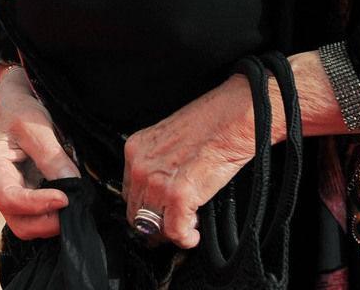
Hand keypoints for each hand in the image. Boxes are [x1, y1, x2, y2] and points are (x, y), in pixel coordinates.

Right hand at [0, 67, 79, 238]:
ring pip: (28, 226)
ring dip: (51, 222)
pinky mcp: (22, 198)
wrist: (15, 108)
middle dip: (47, 221)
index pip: (9, 198)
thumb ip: (52, 156)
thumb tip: (71, 186)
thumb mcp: (36, 127)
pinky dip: (53, 217)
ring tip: (73, 203)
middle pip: (19, 221)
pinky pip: (36, 219)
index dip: (37, 204)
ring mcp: (8, 195)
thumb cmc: (20, 112)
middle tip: (74, 205)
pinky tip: (68, 201)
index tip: (65, 198)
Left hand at [122, 74, 257, 248]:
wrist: (231, 120)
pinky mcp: (178, 196)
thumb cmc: (209, 123)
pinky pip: (175, 232)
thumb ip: (159, 163)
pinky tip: (194, 235)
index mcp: (136, 149)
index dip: (144, 207)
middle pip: (136, 211)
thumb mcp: (169, 139)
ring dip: (171, 232)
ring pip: (151, 225)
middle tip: (172, 227)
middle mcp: (141, 166)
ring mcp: (157, 182)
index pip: (129, 191)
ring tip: (187, 227)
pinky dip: (185, 239)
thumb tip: (162, 190)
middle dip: (154, 225)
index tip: (156, 213)